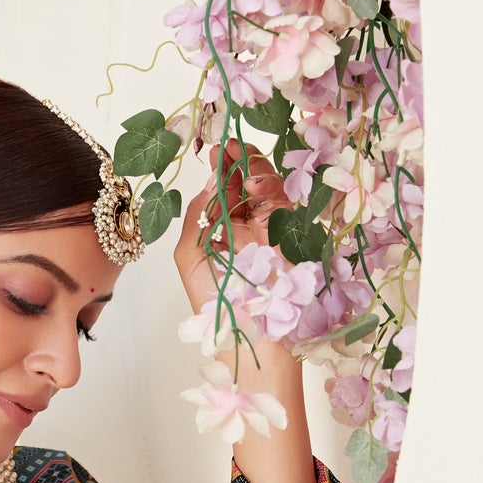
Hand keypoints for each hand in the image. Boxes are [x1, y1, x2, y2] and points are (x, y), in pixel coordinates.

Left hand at [172, 138, 285, 312]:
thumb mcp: (191, 257)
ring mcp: (270, 229)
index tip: (217, 152)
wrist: (252, 336)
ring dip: (256, 170)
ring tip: (242, 172)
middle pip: (248, 182)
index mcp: (221, 232)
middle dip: (240, 161)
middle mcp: (246, 227)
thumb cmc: (217, 305)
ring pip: (269, 186)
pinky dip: (271, 188)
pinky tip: (255, 187)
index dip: (222, 170)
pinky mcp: (291, 233)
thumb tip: (210, 185)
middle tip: (232, 147)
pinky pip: (285, 200)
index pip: (224, 191)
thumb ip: (196, 218)